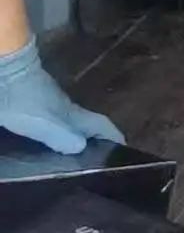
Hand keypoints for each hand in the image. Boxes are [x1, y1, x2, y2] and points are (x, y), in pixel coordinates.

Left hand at [0, 38, 123, 153]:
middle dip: (96, 141)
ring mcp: (51, 102)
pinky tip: (48, 141)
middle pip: (88, 126)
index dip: (114, 138)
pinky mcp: (36, 100)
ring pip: (70, 122)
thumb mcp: (44, 124)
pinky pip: (54, 120)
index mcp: (72, 115)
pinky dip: (58, 133)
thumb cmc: (25, 101)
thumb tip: (81, 149)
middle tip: (97, 161)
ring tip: (74, 156)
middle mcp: (66, 108)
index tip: (124, 151)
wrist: (6, 72)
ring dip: (76, 137)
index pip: (102, 126)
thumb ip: (63, 138)